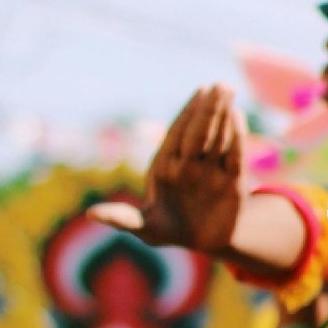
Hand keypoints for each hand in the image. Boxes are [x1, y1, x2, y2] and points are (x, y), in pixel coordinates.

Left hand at [90, 86, 245, 253]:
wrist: (203, 242)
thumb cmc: (167, 228)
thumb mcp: (143, 227)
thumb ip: (121, 218)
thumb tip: (89, 214)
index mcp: (165, 166)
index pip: (177, 135)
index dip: (188, 113)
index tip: (199, 91)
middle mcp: (189, 163)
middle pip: (199, 132)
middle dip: (208, 109)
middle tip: (218, 85)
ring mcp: (211, 170)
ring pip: (217, 139)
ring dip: (223, 116)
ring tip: (228, 92)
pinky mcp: (233, 181)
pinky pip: (235, 156)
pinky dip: (237, 138)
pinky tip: (238, 117)